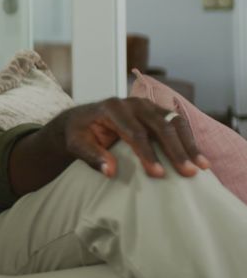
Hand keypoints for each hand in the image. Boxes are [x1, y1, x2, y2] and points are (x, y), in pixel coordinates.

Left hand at [54, 97, 210, 178]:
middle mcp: (132, 103)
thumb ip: (91, 156)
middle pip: (160, 125)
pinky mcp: (156, 111)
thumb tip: (110, 170)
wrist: (81, 120)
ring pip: (173, 122)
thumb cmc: (79, 134)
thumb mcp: (76, 145)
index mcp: (111, 108)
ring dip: (188, 145)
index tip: (157, 174)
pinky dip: (189, 140)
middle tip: (187, 172)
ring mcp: (146, 105)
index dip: (147, 153)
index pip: (134, 132)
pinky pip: (177, 123)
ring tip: (201, 167)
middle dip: (175, 150)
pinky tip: (199, 159)